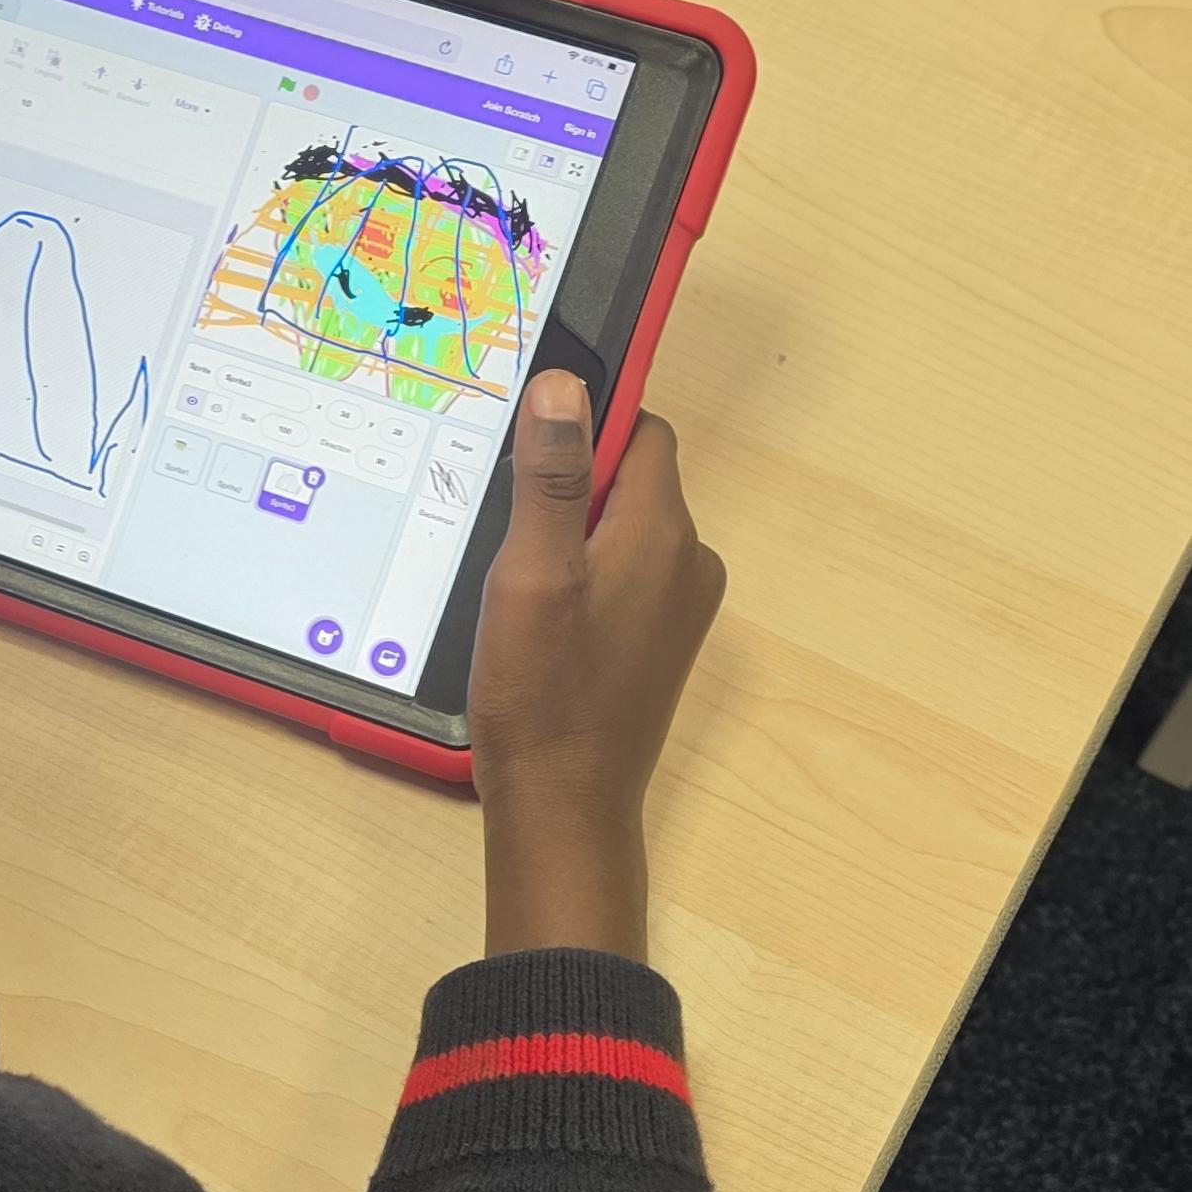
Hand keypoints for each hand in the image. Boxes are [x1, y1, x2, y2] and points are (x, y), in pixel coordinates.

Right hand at [468, 372, 724, 960]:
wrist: (564, 806)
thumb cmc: (543, 694)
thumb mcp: (531, 573)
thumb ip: (553, 476)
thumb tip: (565, 385)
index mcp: (664, 533)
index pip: (641, 429)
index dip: (584, 424)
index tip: (526, 446)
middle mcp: (689, 562)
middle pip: (630, 478)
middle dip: (568, 486)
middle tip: (504, 521)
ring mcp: (678, 606)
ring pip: (620, 529)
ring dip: (569, 535)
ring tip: (514, 576)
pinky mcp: (657, 642)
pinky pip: (621, 575)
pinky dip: (579, 578)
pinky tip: (535, 615)